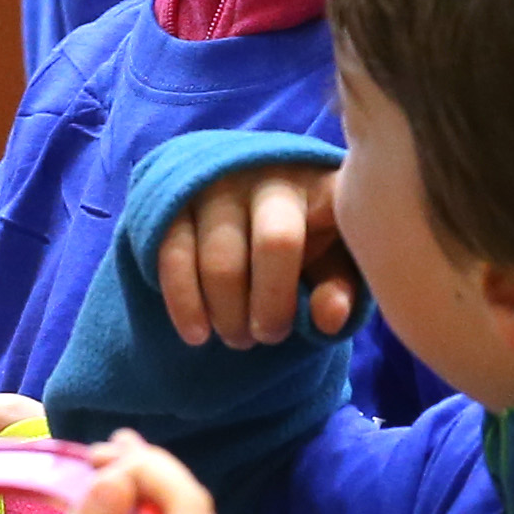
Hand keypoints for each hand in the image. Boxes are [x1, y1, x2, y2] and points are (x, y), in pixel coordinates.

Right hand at [154, 161, 355, 345]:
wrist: (244, 194)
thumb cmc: (303, 235)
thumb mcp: (333, 260)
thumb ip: (339, 287)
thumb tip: (329, 319)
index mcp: (319, 185)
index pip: (327, 233)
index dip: (308, 286)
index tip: (311, 326)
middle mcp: (270, 175)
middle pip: (275, 243)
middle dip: (271, 306)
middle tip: (268, 338)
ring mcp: (216, 184)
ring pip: (221, 258)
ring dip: (228, 312)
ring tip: (238, 338)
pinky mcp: (175, 201)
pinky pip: (174, 255)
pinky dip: (185, 302)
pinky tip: (197, 335)